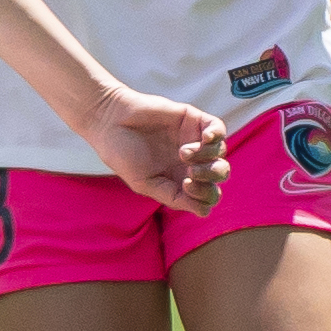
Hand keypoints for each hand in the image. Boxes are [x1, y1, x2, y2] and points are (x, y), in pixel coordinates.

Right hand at [84, 88, 227, 213]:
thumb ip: (173, 197)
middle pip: (220, 174)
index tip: (185, 187)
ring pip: (220, 153)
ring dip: (208, 158)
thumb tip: (204, 211)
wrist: (109, 122)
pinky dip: (216, 136)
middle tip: (189, 173)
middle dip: (210, 177)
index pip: (209, 193)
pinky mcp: (192, 120)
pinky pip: (218, 128)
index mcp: (180, 179)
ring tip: (183, 153)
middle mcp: (190, 161)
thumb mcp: (145, 184)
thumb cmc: (122, 155)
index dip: (205, 195)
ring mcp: (193, 139)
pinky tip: (204, 139)